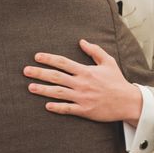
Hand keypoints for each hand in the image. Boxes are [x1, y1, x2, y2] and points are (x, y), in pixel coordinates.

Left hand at [23, 39, 142, 125]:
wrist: (127, 101)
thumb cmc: (117, 81)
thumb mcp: (108, 62)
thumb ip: (94, 51)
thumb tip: (81, 41)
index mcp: (86, 71)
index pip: (63, 62)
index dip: (49, 58)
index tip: (37, 56)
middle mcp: (81, 84)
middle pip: (56, 77)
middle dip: (39, 73)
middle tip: (26, 71)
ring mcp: (82, 98)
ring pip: (58, 93)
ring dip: (43, 90)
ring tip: (30, 87)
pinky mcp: (85, 110)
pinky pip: (68, 109)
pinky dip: (56, 107)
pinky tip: (46, 105)